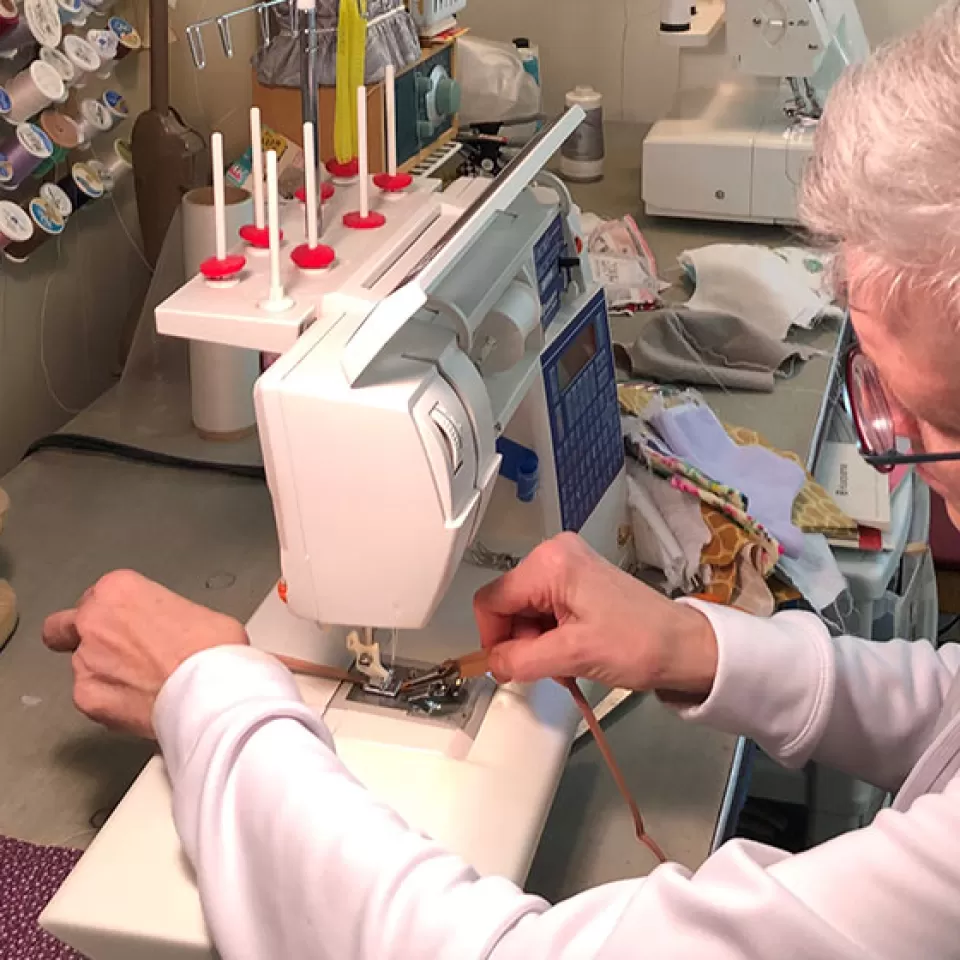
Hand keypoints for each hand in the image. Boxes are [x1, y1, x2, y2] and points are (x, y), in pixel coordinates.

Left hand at [43, 570, 248, 737]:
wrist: (210, 692)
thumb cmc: (212, 650)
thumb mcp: (198, 611)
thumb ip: (167, 615)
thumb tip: (176, 631)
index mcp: (119, 590)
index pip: (98, 595)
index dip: (117, 611)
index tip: (132, 623)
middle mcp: (94, 622)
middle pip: (64, 626)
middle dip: (77, 636)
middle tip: (109, 648)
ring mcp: (86, 661)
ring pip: (80, 666)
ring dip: (104, 672)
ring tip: (141, 683)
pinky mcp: (88, 697)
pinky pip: (90, 697)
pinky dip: (109, 701)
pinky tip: (138, 702)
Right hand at [473, 533, 717, 699]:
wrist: (685, 647)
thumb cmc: (640, 643)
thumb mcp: (572, 656)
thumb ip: (520, 660)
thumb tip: (491, 664)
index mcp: (550, 563)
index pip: (492, 599)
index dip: (492, 637)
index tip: (505, 666)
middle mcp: (555, 554)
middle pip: (508, 603)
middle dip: (520, 640)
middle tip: (546, 666)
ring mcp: (568, 565)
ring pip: (524, 609)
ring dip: (536, 642)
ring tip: (565, 661)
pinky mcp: (579, 580)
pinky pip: (544, 608)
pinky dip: (549, 635)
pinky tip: (570, 652)